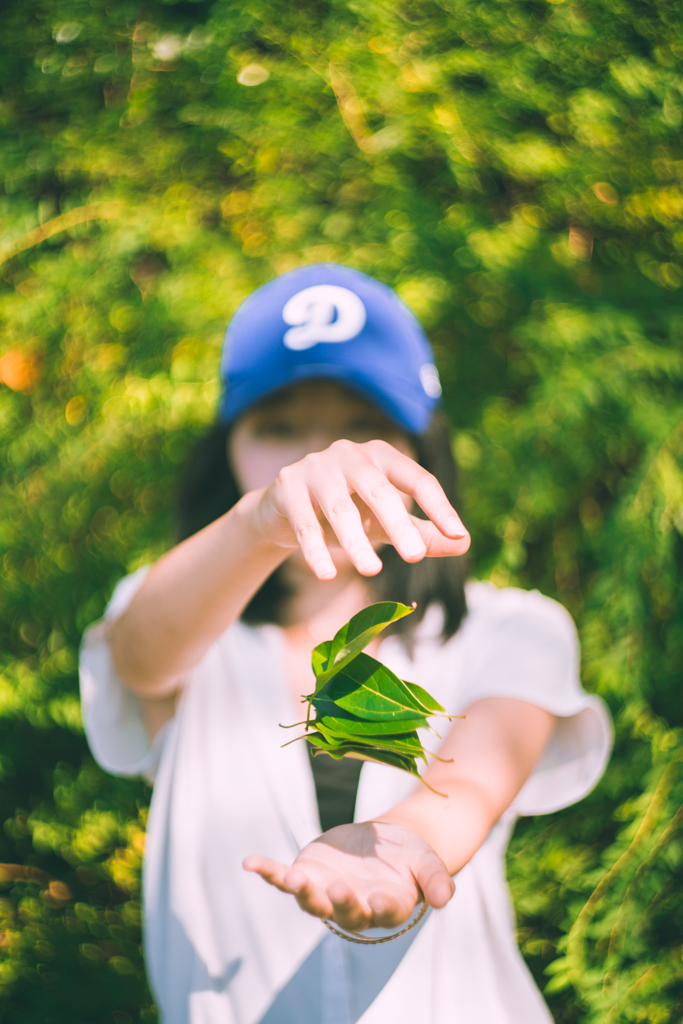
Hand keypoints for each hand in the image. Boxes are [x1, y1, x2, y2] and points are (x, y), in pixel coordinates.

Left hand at [243, 821, 454, 931]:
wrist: (384, 844)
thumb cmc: (409, 857)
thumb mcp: (428, 862)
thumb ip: (436, 880)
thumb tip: (445, 899)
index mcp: (386, 906)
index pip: (383, 912)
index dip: (380, 906)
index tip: (379, 897)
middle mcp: (353, 906)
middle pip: (344, 911)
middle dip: (338, 901)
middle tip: (336, 888)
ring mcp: (326, 892)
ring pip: (311, 900)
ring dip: (300, 891)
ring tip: (293, 877)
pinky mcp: (307, 875)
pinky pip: (283, 878)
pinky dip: (267, 872)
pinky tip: (250, 863)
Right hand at [248, 439, 469, 580]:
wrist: (284, 510)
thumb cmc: (345, 511)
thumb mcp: (385, 523)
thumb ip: (422, 532)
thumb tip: (464, 543)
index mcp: (382, 456)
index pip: (416, 478)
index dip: (439, 507)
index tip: (457, 535)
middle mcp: (350, 454)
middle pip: (379, 490)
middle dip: (397, 524)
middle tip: (415, 556)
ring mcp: (316, 466)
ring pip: (339, 507)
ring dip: (355, 542)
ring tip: (372, 571)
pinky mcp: (287, 485)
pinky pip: (304, 522)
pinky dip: (316, 550)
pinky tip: (327, 574)